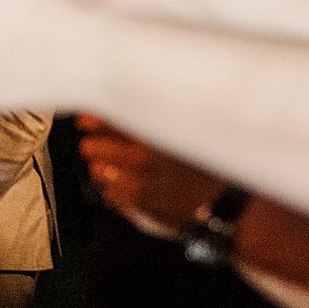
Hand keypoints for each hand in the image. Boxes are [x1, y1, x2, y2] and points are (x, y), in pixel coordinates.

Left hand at [77, 117, 222, 241]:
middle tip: (109, 150)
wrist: (221, 203)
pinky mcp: (133, 201)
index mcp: (151, 132)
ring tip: (128, 172)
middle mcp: (139, 155)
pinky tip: (138, 188)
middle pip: (90, 147)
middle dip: (97, 148)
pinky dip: (118, 191)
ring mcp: (134, 179)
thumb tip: (119, 104)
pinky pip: (108, 192)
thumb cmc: (204, 166)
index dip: (90, 120)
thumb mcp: (185, 131)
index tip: (87, 122)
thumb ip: (152, 118)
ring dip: (106, 170)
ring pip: (96, 171)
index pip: (102, 119)